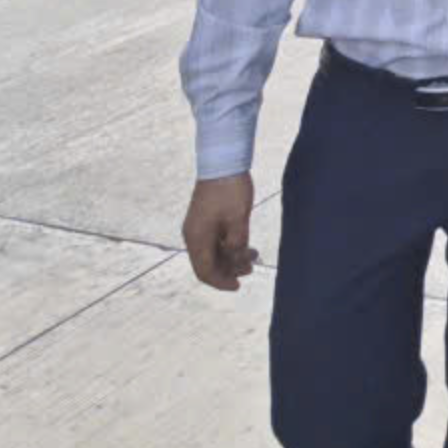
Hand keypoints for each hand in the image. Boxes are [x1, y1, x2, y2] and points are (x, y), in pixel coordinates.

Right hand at [181, 174, 259, 288]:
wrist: (223, 161)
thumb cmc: (230, 189)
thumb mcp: (239, 219)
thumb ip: (237, 244)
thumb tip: (235, 260)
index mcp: (197, 238)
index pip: (205, 270)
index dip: (221, 282)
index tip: (238, 286)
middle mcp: (193, 235)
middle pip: (207, 263)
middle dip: (228, 270)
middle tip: (251, 269)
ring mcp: (198, 227)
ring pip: (212, 252)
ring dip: (231, 258)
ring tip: (253, 257)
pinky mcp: (205, 219)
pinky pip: (215, 240)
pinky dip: (229, 246)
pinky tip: (247, 246)